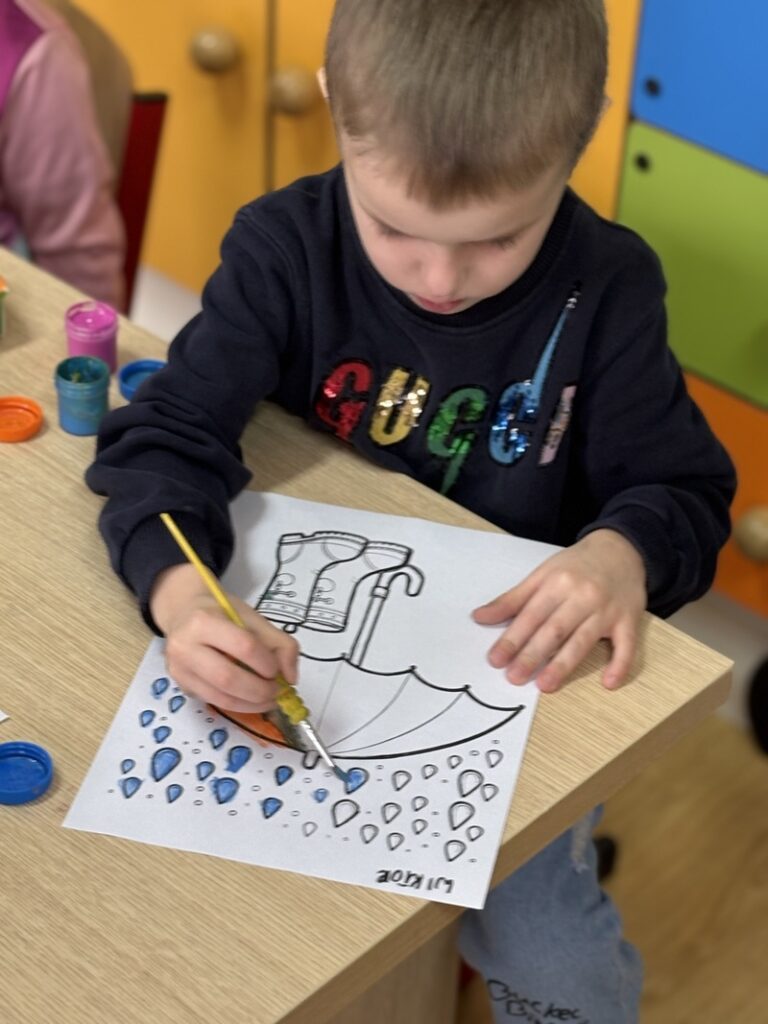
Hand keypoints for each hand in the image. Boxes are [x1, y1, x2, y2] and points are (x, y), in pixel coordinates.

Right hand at [149, 564, 298, 712]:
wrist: (183, 612)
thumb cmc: (221, 612)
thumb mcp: (253, 617)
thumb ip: (280, 643)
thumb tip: (291, 678)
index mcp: (204, 622)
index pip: (244, 647)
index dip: (266, 663)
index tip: (278, 670)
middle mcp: (185, 647)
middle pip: (228, 678)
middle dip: (259, 690)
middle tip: (277, 691)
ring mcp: (179, 670)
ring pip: (220, 698)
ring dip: (251, 704)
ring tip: (268, 699)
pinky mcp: (181, 686)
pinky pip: (214, 702)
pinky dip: (238, 706)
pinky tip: (251, 700)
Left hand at [474, 529, 646, 692]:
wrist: (621, 550)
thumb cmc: (577, 566)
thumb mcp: (542, 574)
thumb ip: (512, 599)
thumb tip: (479, 617)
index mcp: (557, 583)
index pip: (531, 615)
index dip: (512, 638)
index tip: (496, 659)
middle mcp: (582, 596)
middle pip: (554, 629)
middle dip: (533, 655)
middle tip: (514, 677)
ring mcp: (607, 609)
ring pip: (583, 640)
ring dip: (564, 664)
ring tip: (545, 685)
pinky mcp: (629, 620)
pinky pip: (627, 645)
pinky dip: (619, 664)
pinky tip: (608, 683)